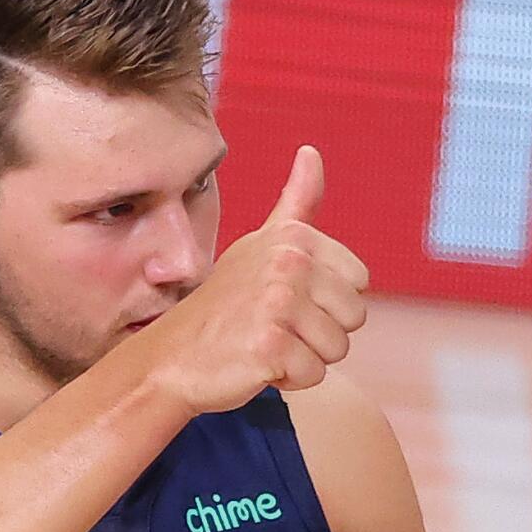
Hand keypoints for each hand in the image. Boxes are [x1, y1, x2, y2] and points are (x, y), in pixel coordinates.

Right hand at [138, 145, 369, 415]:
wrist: (172, 357)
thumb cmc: (223, 307)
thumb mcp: (260, 246)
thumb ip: (296, 203)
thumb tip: (311, 152)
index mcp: (293, 239)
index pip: (359, 281)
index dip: (327, 301)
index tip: (287, 300)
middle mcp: (287, 265)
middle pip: (354, 317)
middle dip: (320, 332)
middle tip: (274, 326)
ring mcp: (277, 305)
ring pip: (337, 349)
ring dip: (305, 357)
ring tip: (265, 344)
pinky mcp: (270, 345)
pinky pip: (314, 375)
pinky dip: (289, 379)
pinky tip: (257, 364)